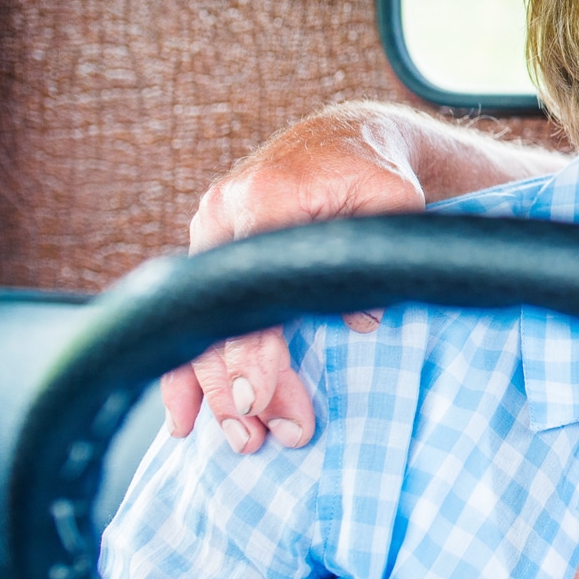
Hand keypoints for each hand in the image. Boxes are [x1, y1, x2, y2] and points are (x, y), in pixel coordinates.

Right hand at [163, 107, 427, 451]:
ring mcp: (211, 228)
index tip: (255, 400)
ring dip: (212, 388)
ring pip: (201, 321)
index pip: (250, 291)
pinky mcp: (212, 245)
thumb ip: (376, 258)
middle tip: (258, 441)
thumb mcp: (394, 203)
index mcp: (268, 199)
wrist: (345, 137)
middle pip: (219, 315)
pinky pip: (194, 312)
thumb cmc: (375, 172)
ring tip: (238, 440)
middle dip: (234, 386)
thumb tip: (356, 320)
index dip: (251, 350)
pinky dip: (188, 365)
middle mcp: (225, 212)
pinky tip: (185, 416)